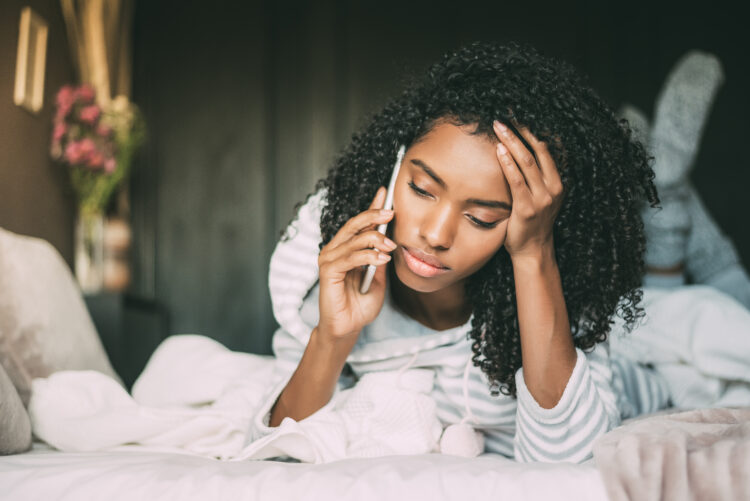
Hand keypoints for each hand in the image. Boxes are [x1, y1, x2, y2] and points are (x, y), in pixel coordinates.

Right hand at [317, 186, 396, 340]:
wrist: (348, 328)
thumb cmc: (361, 305)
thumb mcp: (379, 277)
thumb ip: (380, 257)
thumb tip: (391, 237)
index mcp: (346, 248)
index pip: (359, 222)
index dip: (371, 206)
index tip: (385, 191)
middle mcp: (335, 250)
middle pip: (354, 224)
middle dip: (374, 215)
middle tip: (391, 212)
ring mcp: (329, 259)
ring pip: (354, 239)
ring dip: (375, 239)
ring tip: (391, 247)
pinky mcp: (328, 272)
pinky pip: (350, 258)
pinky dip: (368, 256)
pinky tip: (382, 259)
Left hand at [493, 120, 564, 260]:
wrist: (532, 251)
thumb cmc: (531, 223)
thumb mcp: (539, 198)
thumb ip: (533, 179)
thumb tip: (516, 156)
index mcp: (557, 183)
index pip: (544, 150)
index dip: (530, 133)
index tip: (516, 119)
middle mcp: (552, 188)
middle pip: (536, 152)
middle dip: (519, 132)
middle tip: (503, 119)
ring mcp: (541, 199)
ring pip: (527, 162)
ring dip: (511, 142)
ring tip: (498, 128)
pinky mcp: (527, 208)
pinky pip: (516, 181)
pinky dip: (508, 164)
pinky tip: (499, 151)